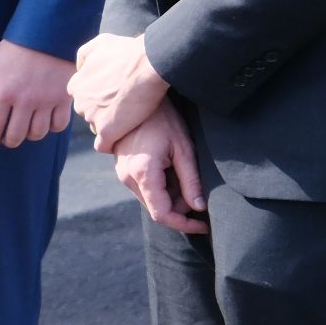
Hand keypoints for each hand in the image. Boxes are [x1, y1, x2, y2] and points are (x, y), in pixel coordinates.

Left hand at [0, 40, 77, 151]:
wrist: (47, 36)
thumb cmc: (15, 51)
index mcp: (3, 93)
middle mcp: (25, 101)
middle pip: (16, 134)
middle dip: (10, 140)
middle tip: (8, 139)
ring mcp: (46, 101)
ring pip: (38, 133)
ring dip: (30, 135)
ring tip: (25, 130)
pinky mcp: (64, 99)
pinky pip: (59, 125)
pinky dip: (52, 128)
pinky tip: (46, 123)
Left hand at [70, 31, 168, 141]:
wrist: (148, 64)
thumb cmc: (127, 52)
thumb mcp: (99, 44)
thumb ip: (85, 55)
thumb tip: (81, 68)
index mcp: (76, 85)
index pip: (82, 97)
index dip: (98, 97)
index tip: (113, 96)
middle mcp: (80, 102)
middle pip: (89, 113)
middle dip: (103, 112)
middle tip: (124, 107)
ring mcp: (92, 117)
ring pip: (98, 127)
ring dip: (111, 125)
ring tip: (130, 118)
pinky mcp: (108, 130)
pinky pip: (104, 145)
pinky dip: (112, 143)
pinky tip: (123, 137)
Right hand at [109, 105, 210, 234]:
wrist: (136, 99)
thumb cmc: (163, 120)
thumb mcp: (184, 149)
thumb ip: (190, 181)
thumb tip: (199, 207)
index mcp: (143, 173)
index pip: (162, 214)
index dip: (184, 224)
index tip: (204, 225)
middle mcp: (127, 177)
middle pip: (156, 208)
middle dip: (180, 208)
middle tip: (199, 192)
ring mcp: (122, 173)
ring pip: (150, 199)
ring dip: (171, 197)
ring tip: (186, 175)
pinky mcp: (122, 168)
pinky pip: (143, 188)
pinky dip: (161, 188)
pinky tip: (173, 170)